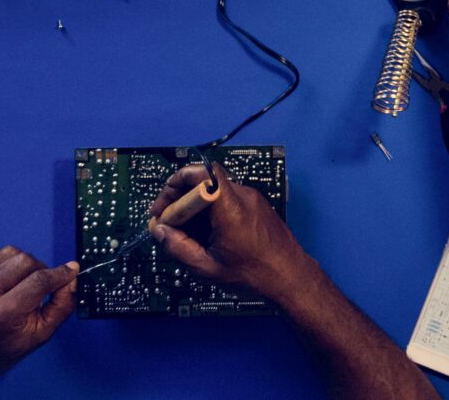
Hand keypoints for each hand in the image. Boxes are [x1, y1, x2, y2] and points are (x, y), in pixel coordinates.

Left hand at [0, 249, 77, 398]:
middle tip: (39, 286)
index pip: (40, 279)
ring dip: (21, 265)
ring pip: (9, 253)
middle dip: (40, 269)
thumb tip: (72, 279)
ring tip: (19, 284)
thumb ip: (62, 305)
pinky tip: (2, 283)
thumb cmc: (0, 349)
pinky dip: (3, 265)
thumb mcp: (40, 335)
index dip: (60, 273)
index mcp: (2, 314)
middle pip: (25, 260)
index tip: (71, 271)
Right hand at [147, 166, 319, 304]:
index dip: (176, 182)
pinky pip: (224, 200)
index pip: (203, 173)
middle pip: (202, 181)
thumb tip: (158, 230)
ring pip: (212, 192)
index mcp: (230, 208)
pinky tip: (200, 235)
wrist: (289, 274)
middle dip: (178, 199)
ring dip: (191, 208)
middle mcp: (242, 196)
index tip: (162, 208)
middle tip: (163, 223)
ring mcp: (251, 199)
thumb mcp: (206, 267)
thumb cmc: (252, 274)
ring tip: (180, 234)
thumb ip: (178, 247)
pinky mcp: (255, 205)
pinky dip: (207, 212)